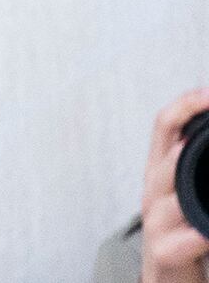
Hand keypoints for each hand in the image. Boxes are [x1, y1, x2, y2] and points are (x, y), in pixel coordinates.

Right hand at [143, 88, 208, 282]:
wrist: (168, 280)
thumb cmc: (182, 235)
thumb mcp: (187, 192)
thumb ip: (193, 163)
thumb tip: (208, 133)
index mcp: (160, 171)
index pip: (164, 125)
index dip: (185, 104)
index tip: (208, 93)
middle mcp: (153, 191)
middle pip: (163, 153)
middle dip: (184, 134)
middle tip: (207, 116)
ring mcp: (156, 223)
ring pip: (165, 195)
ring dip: (179, 175)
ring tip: (187, 157)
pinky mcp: (165, 253)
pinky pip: (178, 242)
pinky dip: (193, 237)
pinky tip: (204, 233)